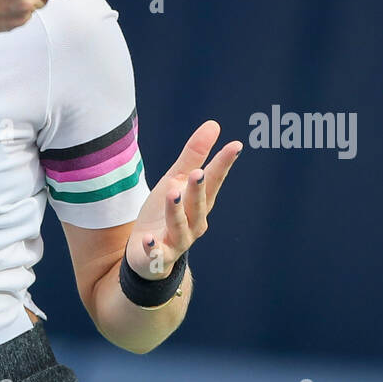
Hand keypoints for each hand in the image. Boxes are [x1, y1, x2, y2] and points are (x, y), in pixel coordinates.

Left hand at [125, 121, 242, 280]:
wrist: (147, 253)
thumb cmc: (166, 211)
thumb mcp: (177, 180)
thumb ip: (194, 155)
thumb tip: (214, 125)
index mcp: (199, 202)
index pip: (213, 181)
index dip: (223, 164)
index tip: (235, 145)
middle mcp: (193, 223)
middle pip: (197, 205)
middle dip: (198, 190)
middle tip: (198, 173)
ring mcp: (176, 241)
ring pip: (178, 226)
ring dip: (175, 211)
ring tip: (171, 194)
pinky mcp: (157, 256)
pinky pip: (157, 253)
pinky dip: (153, 247)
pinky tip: (148, 239)